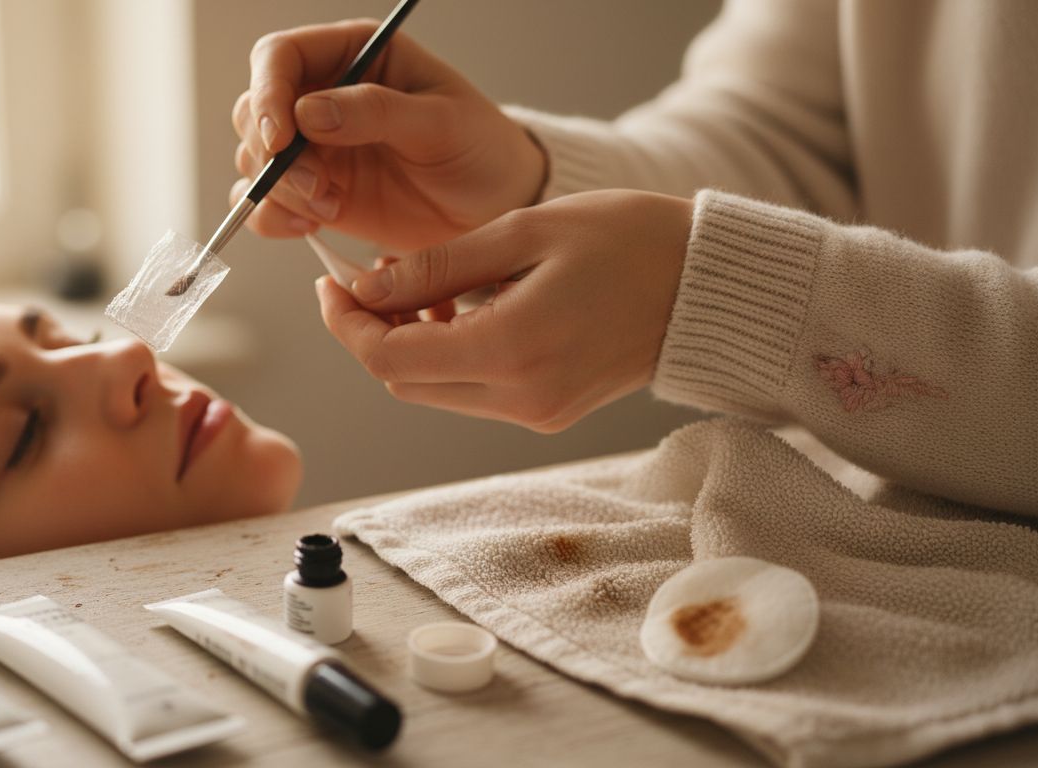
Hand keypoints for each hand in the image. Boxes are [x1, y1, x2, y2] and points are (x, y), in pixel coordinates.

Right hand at [232, 20, 546, 249]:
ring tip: (330, 209)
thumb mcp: (442, 123)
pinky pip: (266, 202)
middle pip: (254, 110)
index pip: (280, 57)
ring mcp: (315, 148)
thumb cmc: (480, 150)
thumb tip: (309, 113)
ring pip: (254, 159)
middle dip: (271, 153)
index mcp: (355, 56)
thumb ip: (378, 112)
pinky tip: (310, 225)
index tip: (281, 138)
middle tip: (317, 186)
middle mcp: (324, 97)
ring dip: (279, 189)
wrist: (495, 207)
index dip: (268, 92)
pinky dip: (273, 217)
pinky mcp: (314, 193)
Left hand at [315, 190, 693, 431]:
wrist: (706, 285)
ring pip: (434, 391)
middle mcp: (521, 398)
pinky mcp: (548, 413)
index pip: (391, 357)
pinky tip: (460, 308)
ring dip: (409, 343)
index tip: (332, 283)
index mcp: (512, 350)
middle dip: (372, 332)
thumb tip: (367, 289)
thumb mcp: (522, 231)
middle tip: (368, 277)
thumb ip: (437, 266)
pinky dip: (448, 355)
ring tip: (421, 285)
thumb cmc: (627, 239)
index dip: (347, 324)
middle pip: (405, 381)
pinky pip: (471, 392)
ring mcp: (536, 413)